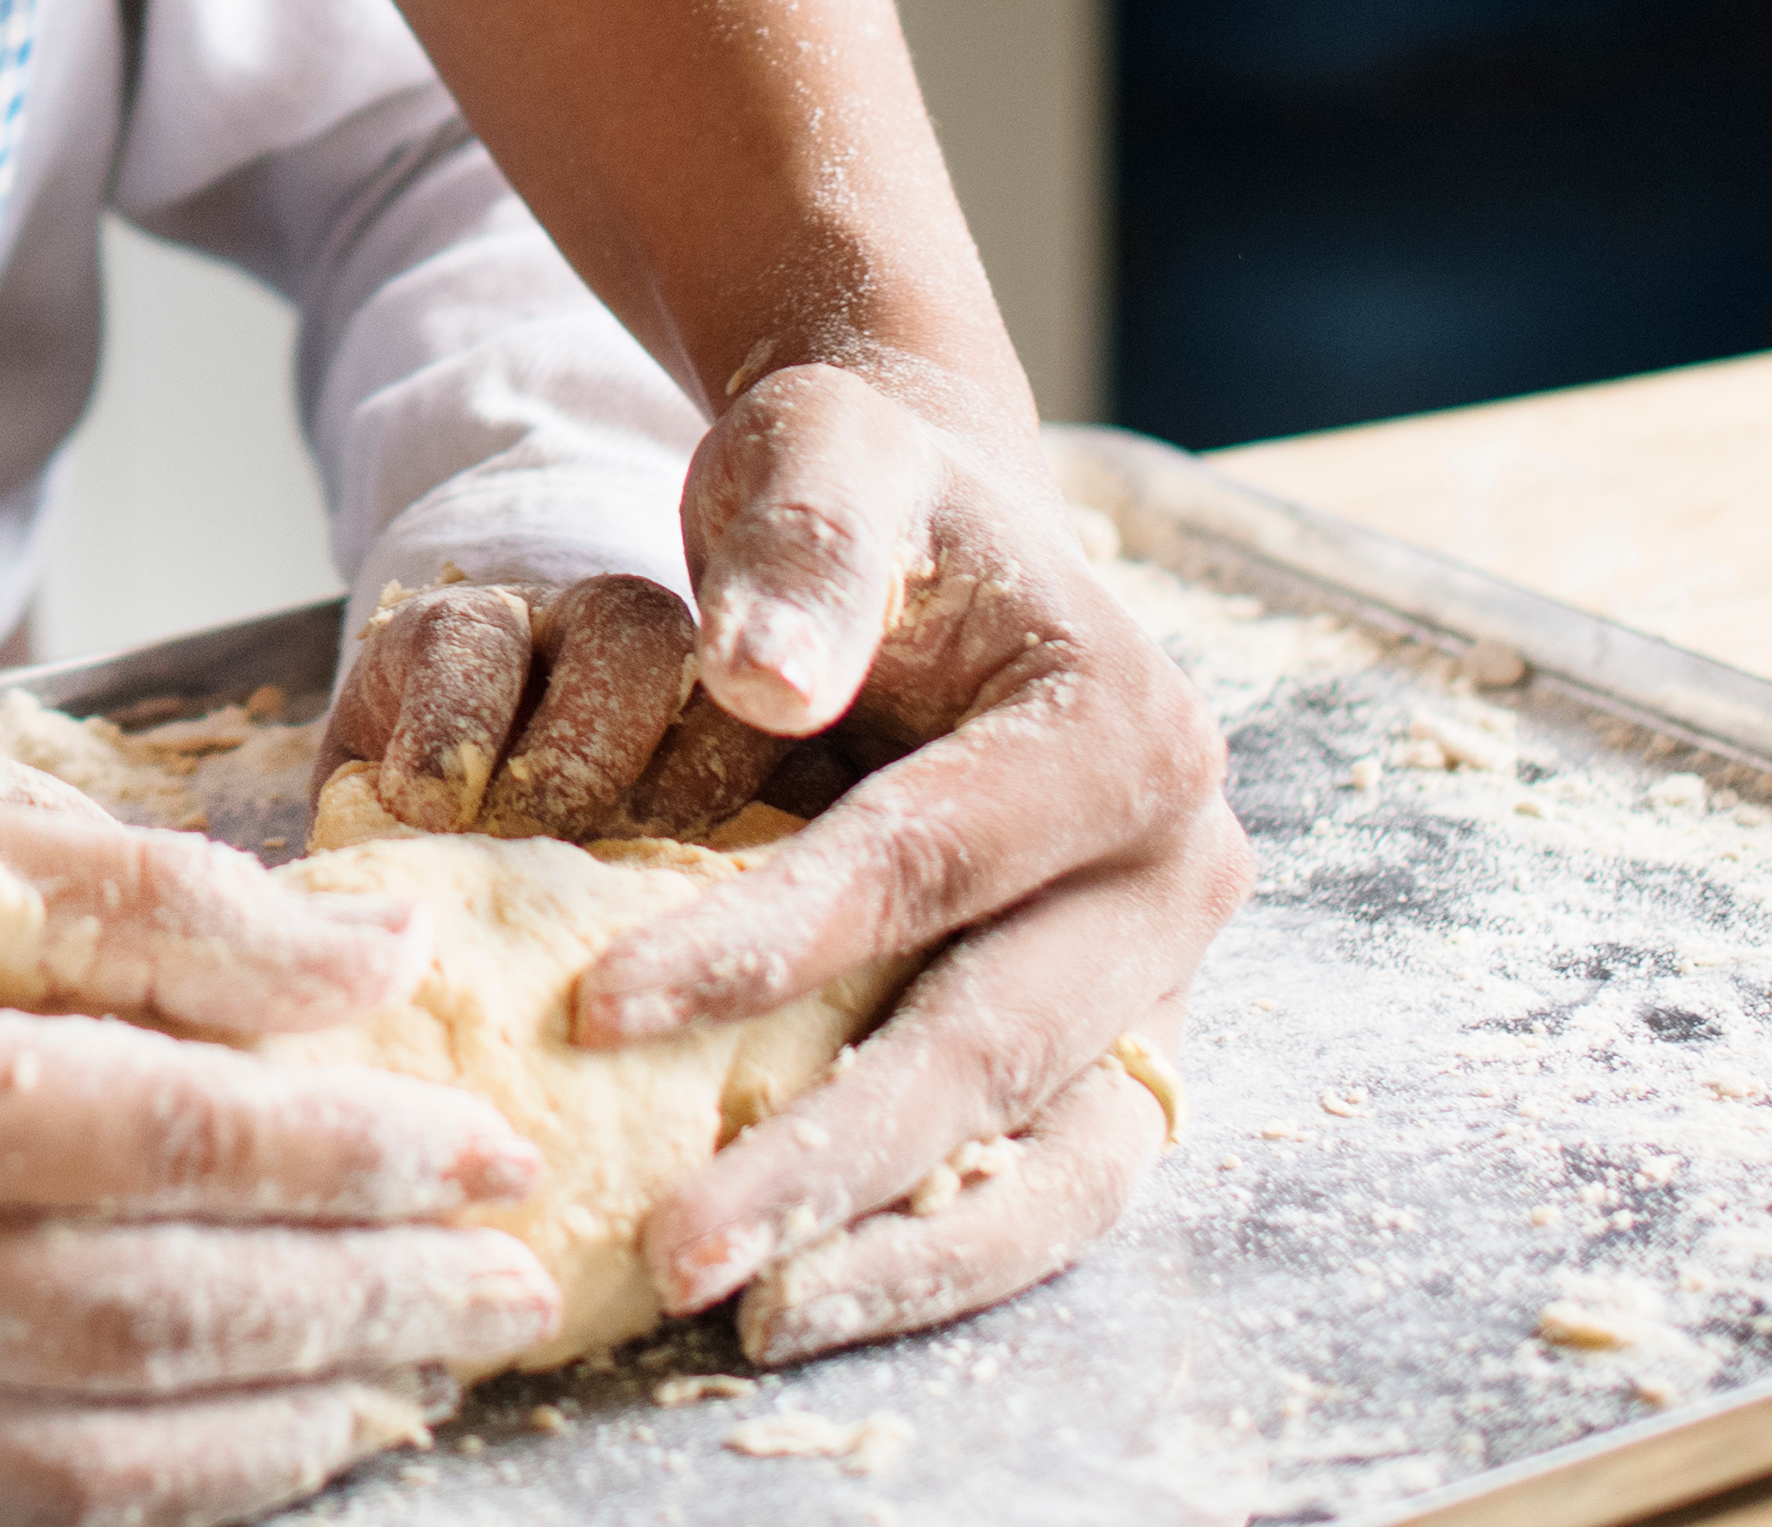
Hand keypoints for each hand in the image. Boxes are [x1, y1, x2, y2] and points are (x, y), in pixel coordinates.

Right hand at [0, 712, 564, 1526]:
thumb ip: (124, 897)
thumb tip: (363, 967)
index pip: (155, 1136)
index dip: (351, 1149)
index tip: (488, 1138)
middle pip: (136, 1325)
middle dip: (360, 1306)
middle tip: (514, 1281)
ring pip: (62, 1472)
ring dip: (273, 1433)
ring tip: (414, 1380)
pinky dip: (115, 1489)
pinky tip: (231, 1438)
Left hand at [325, 365, 1242, 1363]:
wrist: (927, 527)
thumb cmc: (861, 494)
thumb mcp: (827, 458)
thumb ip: (805, 551)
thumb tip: (765, 682)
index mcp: (1124, 733)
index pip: (926, 865)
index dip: (766, 945)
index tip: (596, 1009)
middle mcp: (1175, 870)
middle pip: (997, 1039)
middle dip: (832, 1154)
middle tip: (675, 1247)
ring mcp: (1154, 974)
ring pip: (1052, 1156)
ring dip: (900, 1245)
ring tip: (747, 1313)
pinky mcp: (1111, 1043)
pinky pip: (1045, 1181)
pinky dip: (939, 1247)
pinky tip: (808, 1296)